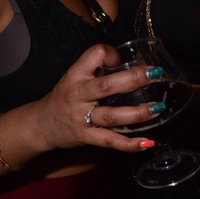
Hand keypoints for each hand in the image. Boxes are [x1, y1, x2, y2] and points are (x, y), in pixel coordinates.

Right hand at [36, 44, 158, 153]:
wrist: (42, 124)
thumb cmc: (65, 97)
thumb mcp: (75, 76)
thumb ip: (99, 69)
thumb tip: (132, 64)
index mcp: (76, 75)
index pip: (94, 55)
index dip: (111, 54)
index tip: (122, 59)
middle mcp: (78, 95)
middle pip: (106, 86)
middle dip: (133, 79)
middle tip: (154, 74)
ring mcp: (82, 118)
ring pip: (111, 116)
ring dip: (138, 113)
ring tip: (158, 107)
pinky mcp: (87, 137)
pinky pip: (110, 141)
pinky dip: (129, 144)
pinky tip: (147, 143)